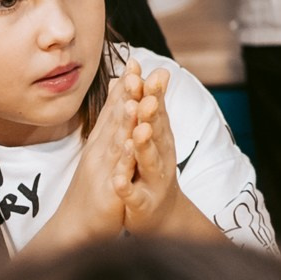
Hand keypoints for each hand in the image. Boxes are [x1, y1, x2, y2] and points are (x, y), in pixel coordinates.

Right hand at [31, 68, 139, 252]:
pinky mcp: (109, 193)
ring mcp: (103, 171)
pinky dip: (123, 160)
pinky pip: (118, 174)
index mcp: (102, 142)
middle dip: (128, 94)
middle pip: (116, 120)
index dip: (125, 86)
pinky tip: (130, 146)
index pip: (115, 110)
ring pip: (116, 143)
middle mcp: (100, 152)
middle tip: (138, 69)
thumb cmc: (94, 188)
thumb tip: (116, 100)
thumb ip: (109, 125)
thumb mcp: (102, 153)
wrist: (78, 224)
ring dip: (125, 122)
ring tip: (135, 101)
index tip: (135, 61)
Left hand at [119, 65, 183, 232]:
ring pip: (148, 160)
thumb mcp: (151, 133)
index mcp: (159, 136)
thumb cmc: (153, 168)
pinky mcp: (143, 202)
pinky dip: (127, 188)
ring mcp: (153, 179)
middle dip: (149, 111)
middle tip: (143, 94)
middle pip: (154, 129)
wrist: (162, 213)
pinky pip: (134, 195)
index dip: (146, 87)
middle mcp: (160, 154)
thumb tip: (145, 69)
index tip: (137, 66)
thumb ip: (148, 102)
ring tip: (138, 131)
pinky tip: (118, 183)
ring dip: (144, 145)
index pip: (153, 107)